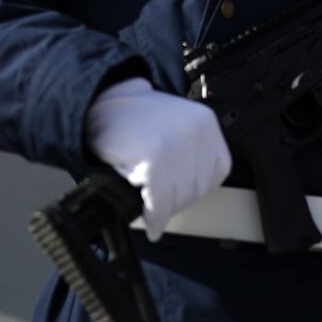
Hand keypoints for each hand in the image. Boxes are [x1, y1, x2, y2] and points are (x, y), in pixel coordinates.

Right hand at [85, 77, 231, 240]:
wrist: (103, 104)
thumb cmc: (136, 120)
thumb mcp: (177, 126)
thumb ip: (194, 154)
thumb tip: (195, 195)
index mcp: (206, 123)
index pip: (219, 170)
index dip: (198, 187)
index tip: (181, 194)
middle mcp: (196, 131)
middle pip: (198, 187)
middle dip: (178, 200)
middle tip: (161, 201)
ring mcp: (176, 144)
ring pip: (179, 197)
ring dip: (164, 208)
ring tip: (150, 198)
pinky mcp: (155, 159)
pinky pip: (159, 202)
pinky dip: (153, 215)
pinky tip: (148, 216)